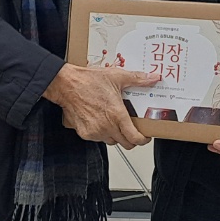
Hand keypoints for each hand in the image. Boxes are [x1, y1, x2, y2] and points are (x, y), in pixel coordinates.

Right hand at [43, 65, 158, 148]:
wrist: (66, 85)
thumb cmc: (88, 81)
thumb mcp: (117, 76)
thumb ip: (137, 79)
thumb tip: (153, 78)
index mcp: (117, 115)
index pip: (135, 138)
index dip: (143, 140)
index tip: (145, 137)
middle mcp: (107, 127)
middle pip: (126, 144)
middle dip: (132, 139)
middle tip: (133, 130)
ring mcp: (95, 132)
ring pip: (112, 142)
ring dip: (116, 136)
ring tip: (115, 123)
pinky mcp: (85, 133)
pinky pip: (98, 139)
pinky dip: (102, 133)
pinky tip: (101, 121)